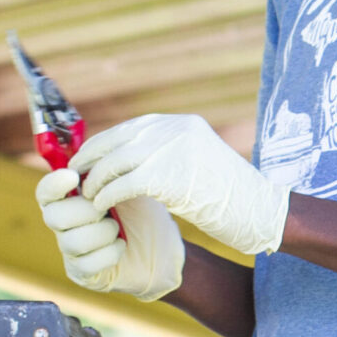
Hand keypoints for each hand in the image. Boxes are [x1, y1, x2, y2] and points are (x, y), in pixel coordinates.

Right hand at [35, 168, 184, 300]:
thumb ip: (109, 173)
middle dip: (87, 210)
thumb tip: (96, 158)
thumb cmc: (142, 211)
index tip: (73, 176)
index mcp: (69, 199)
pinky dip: (111, 252)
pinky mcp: (83, 272)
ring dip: (103, 232)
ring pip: (72, 241)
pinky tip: (122, 245)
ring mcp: (71, 250)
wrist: (162, 245)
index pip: (45, 192)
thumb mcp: (129, 184)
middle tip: (109, 209)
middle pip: (53, 216)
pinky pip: (87, 263)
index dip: (53, 184)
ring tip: (119, 228)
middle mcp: (63, 224)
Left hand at [71, 115, 289, 258]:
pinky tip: (100, 207)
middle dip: (90, 159)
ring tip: (86, 197)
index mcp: (182, 124)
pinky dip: (106, 196)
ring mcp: (173, 150)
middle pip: (116, 140)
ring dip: (95, 181)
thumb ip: (168, 154)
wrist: (262, 212)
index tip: (84, 160)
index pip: (129, 128)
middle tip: (75, 177)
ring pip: (116, 161)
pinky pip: (123, 184)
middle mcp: (175, 130)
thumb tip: (129, 159)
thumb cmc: (232, 197)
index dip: (102, 144)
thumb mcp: (199, 162)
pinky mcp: (169, 176)